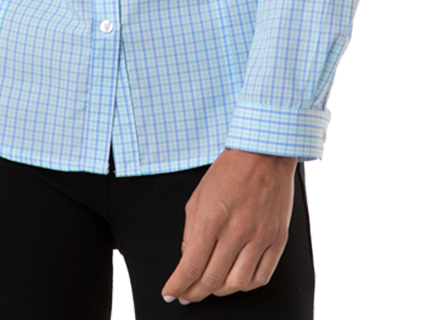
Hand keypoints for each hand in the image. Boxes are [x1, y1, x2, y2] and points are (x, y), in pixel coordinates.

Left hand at [161, 148, 296, 303]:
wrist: (263, 153)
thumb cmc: (229, 171)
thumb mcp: (198, 197)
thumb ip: (191, 233)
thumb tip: (188, 260)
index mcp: (212, 219)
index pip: (191, 267)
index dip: (178, 286)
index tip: (170, 292)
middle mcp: (237, 231)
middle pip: (213, 281)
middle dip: (194, 293)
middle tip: (187, 294)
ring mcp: (260, 237)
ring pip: (237, 284)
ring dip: (219, 292)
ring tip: (210, 286)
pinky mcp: (277, 239)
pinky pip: (262, 277)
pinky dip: (246, 286)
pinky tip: (236, 280)